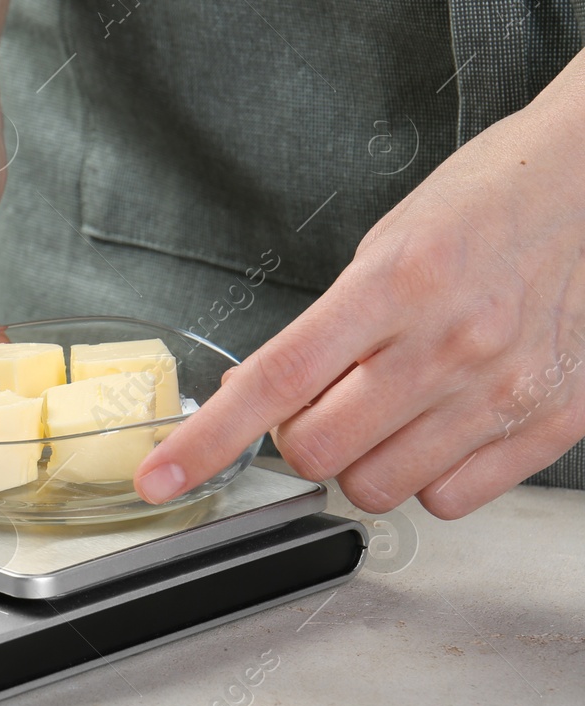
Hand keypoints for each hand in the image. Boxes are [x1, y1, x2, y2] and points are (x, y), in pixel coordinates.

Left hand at [134, 59, 584, 517]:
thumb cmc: (483, 206)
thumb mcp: (383, 247)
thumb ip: (326, 329)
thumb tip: (259, 398)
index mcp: (394, 284)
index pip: (275, 381)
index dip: (207, 440)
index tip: (159, 475)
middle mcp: (449, 342)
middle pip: (317, 451)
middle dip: (299, 439)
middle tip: (322, 405)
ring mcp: (503, 388)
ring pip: (378, 486)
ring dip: (362, 461)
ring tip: (391, 409)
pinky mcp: (552, 420)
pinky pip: (451, 498)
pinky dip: (429, 476)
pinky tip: (441, 426)